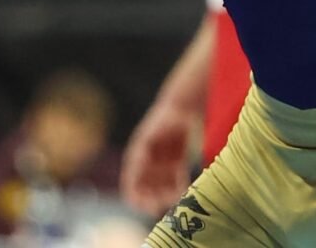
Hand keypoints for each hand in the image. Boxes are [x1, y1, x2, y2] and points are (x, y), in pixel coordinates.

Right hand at [120, 101, 197, 217]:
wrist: (180, 107)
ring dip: (168, 196)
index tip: (150, 208)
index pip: (130, 187)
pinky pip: (175, 181)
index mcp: (136, 159)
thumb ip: (140, 155)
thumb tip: (134, 171)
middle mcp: (147, 164)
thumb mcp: (148, 137)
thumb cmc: (162, 120)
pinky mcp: (175, 163)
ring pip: (162, 189)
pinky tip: (185, 187)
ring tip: (180, 196)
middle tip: (169, 204)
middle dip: (156, 200)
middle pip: (147, 192)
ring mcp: (161, 164)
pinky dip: (179, 187)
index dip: (137, 200)